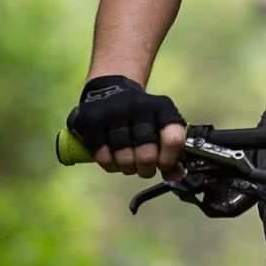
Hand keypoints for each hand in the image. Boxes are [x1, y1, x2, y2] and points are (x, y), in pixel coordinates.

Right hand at [67, 75, 185, 177]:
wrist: (110, 89)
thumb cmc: (141, 118)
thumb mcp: (161, 127)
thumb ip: (172, 153)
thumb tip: (176, 177)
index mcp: (162, 108)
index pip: (173, 139)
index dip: (168, 160)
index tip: (163, 165)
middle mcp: (138, 106)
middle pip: (146, 154)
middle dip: (146, 168)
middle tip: (144, 169)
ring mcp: (113, 111)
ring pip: (123, 157)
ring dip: (127, 168)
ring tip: (128, 165)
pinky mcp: (90, 119)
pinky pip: (102, 155)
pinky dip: (109, 164)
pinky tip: (113, 160)